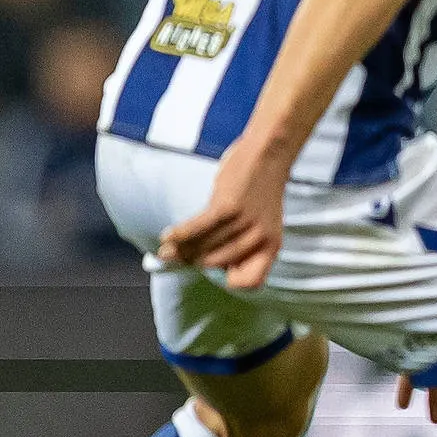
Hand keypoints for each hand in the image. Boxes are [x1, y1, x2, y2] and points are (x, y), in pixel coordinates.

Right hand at [157, 134, 291, 289]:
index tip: (217, 270)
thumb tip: (194, 261)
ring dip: (180, 250)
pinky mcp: (230, 206)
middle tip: (174, 257)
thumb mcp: (258, 224)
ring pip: (204, 247)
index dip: (230, 279)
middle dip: (192, 261)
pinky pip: (198, 227)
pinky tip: (167, 236)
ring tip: (165, 250)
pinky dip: (179, 234)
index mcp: (271, 246)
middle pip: (215, 263)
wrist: (270, 155)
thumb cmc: (258, 192)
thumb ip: (236, 244)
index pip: (251, 282)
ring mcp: (246, 223)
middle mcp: (261, 238)